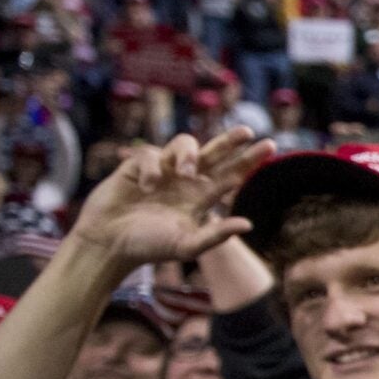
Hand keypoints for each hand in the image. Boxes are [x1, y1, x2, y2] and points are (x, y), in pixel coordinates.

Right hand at [68, 130, 272, 267]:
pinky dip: (152, 167)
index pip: (231, 174)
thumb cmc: (148, 247)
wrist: (108, 245)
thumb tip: (248, 224)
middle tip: (247, 131)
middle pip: (214, 153)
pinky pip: (151, 154)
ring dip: (189, 153)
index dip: (249, 160)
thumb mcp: (186, 246)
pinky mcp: (137, 166)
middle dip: (230, 141)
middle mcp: (185, 181)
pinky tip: (147, 187)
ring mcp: (162, 171)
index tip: (270, 146)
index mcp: (201, 197)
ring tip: (186, 172)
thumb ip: (215, 236)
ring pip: (185, 145)